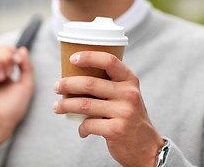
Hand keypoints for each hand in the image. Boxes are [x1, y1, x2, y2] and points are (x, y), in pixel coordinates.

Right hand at [0, 46, 33, 152]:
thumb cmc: (13, 108)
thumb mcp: (26, 86)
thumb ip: (27, 67)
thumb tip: (22, 49)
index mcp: (2, 71)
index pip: (4, 51)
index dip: (11, 51)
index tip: (18, 62)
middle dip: (4, 57)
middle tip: (8, 74)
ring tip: (0, 76)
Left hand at [53, 51, 163, 166]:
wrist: (147, 146)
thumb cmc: (128, 115)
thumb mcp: (125, 95)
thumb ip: (108, 84)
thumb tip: (73, 76)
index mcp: (130, 80)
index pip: (109, 61)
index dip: (89, 57)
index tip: (72, 58)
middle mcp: (129, 94)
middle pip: (89, 83)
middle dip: (67, 84)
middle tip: (56, 86)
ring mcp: (124, 112)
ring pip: (84, 104)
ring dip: (65, 105)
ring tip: (56, 107)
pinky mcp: (117, 130)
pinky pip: (88, 124)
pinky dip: (81, 128)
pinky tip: (81, 130)